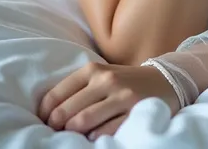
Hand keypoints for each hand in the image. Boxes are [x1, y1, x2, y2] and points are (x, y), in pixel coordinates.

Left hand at [37, 61, 179, 139]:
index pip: (57, 94)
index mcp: (93, 69)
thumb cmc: (124, 81)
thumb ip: (78, 89)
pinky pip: (106, 131)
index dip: (45, 112)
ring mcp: (121, 95)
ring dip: (74, 133)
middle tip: (55, 133)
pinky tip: (93, 137)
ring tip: (72, 136)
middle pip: (68, 111)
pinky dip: (95, 137)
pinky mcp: (134, 111)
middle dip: (57, 126)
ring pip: (84, 121)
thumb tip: (49, 113)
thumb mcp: (101, 76)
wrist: (164, 79)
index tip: (44, 122)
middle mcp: (106, 80)